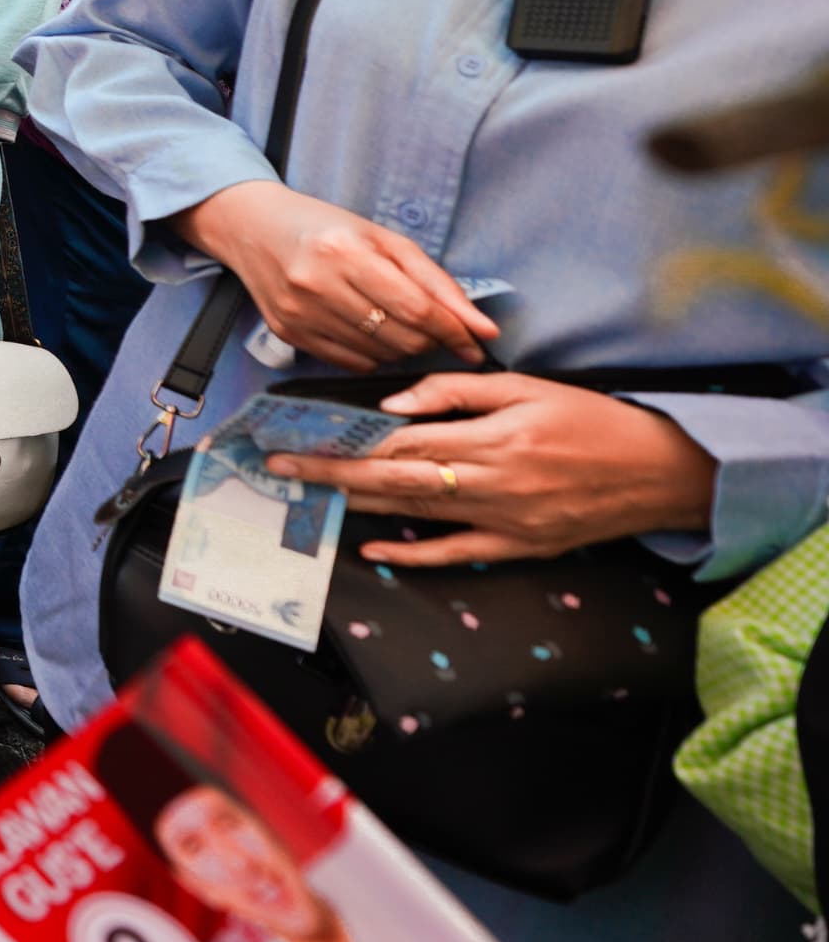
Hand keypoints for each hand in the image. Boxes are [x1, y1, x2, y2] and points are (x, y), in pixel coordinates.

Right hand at [178, 181, 497, 370]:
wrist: (252, 227)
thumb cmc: (327, 228)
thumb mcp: (385, 240)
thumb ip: (438, 284)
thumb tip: (484, 329)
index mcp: (345, 251)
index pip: (416, 308)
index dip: (454, 331)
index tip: (476, 343)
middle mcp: (317, 283)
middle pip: (401, 337)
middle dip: (429, 338)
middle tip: (433, 327)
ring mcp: (299, 312)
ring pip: (379, 355)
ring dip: (401, 346)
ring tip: (394, 321)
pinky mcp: (287, 332)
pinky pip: (351, 362)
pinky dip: (372, 353)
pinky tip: (366, 329)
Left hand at [268, 372, 718, 565]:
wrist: (661, 470)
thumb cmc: (592, 421)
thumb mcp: (528, 388)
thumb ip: (457, 392)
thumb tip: (395, 402)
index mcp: (492, 438)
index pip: (398, 441)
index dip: (343, 442)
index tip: (297, 438)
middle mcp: (492, 482)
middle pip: (394, 480)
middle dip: (332, 474)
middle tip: (279, 469)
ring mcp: (506, 520)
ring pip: (417, 513)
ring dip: (361, 505)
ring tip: (313, 496)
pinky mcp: (521, 546)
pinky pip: (457, 553)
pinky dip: (414, 553)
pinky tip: (376, 548)